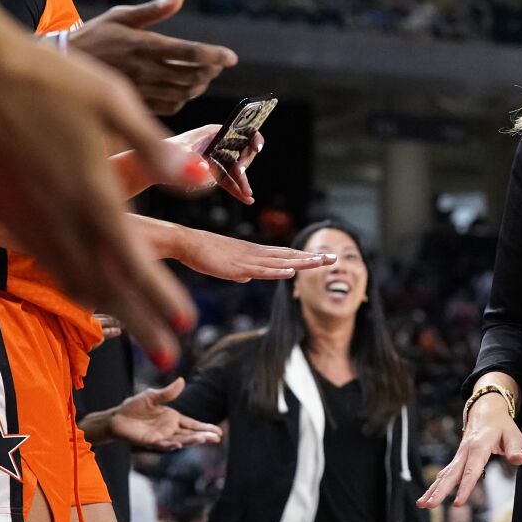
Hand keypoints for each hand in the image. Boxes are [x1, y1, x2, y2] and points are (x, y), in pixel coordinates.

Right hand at [0, 0, 204, 366]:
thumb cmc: (50, 80)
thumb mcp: (114, 105)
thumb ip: (159, 153)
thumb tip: (204, 184)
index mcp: (93, 194)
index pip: (134, 262)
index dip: (160, 298)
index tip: (184, 325)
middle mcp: (62, 216)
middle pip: (107, 285)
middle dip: (141, 322)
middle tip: (168, 357)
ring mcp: (34, 219)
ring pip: (75, 278)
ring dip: (111, 307)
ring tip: (135, 329)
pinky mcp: (15, 212)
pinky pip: (51, 262)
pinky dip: (78, 283)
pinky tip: (90, 288)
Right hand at [69, 0, 237, 115]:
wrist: (64, 63)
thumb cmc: (95, 35)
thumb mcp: (121, 16)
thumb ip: (154, 9)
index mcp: (143, 45)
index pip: (188, 52)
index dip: (214, 55)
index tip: (232, 57)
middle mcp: (144, 69)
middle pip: (191, 76)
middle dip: (211, 71)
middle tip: (217, 65)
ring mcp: (140, 90)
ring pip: (184, 93)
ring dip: (200, 85)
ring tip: (203, 75)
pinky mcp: (136, 104)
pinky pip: (170, 106)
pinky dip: (183, 99)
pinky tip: (183, 89)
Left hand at [108, 378, 222, 449]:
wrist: (117, 417)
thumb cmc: (134, 406)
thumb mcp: (152, 396)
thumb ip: (167, 392)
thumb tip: (182, 380)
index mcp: (173, 418)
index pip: (193, 424)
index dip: (205, 428)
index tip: (219, 432)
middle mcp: (170, 429)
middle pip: (190, 434)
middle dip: (204, 436)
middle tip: (217, 438)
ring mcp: (161, 437)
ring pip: (180, 440)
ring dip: (192, 440)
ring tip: (205, 439)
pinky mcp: (150, 442)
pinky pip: (162, 445)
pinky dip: (171, 445)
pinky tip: (179, 445)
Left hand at [115, 124, 262, 203]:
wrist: (150, 169)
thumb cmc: (162, 155)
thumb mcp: (178, 156)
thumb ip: (192, 162)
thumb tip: (208, 171)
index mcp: (211, 133)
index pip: (238, 130)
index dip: (251, 136)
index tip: (256, 147)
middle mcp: (217, 144)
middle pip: (240, 152)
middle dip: (244, 165)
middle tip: (240, 174)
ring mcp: (216, 159)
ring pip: (235, 169)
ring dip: (242, 182)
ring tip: (247, 195)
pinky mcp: (213, 172)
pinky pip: (228, 180)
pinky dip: (236, 189)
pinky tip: (245, 198)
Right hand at [171, 226, 334, 281]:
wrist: (187, 242)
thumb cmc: (205, 253)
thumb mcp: (227, 266)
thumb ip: (239, 271)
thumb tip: (246, 278)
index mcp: (256, 253)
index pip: (286, 255)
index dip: (305, 256)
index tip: (323, 257)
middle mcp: (257, 254)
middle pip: (290, 256)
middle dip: (312, 258)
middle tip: (334, 257)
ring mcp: (249, 260)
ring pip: (281, 262)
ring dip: (302, 263)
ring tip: (322, 263)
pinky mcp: (237, 267)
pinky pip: (261, 271)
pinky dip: (277, 272)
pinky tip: (291, 272)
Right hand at [417, 393, 521, 508]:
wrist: (486, 410)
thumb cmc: (501, 424)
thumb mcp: (512, 433)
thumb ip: (515, 448)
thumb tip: (520, 460)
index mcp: (479, 446)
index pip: (471, 470)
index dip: (465, 487)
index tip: (457, 503)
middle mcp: (466, 451)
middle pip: (452, 474)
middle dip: (440, 491)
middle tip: (429, 506)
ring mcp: (460, 455)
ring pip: (445, 474)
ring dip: (433, 490)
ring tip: (421, 504)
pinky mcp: (458, 458)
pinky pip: (446, 473)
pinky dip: (436, 484)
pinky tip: (428, 496)